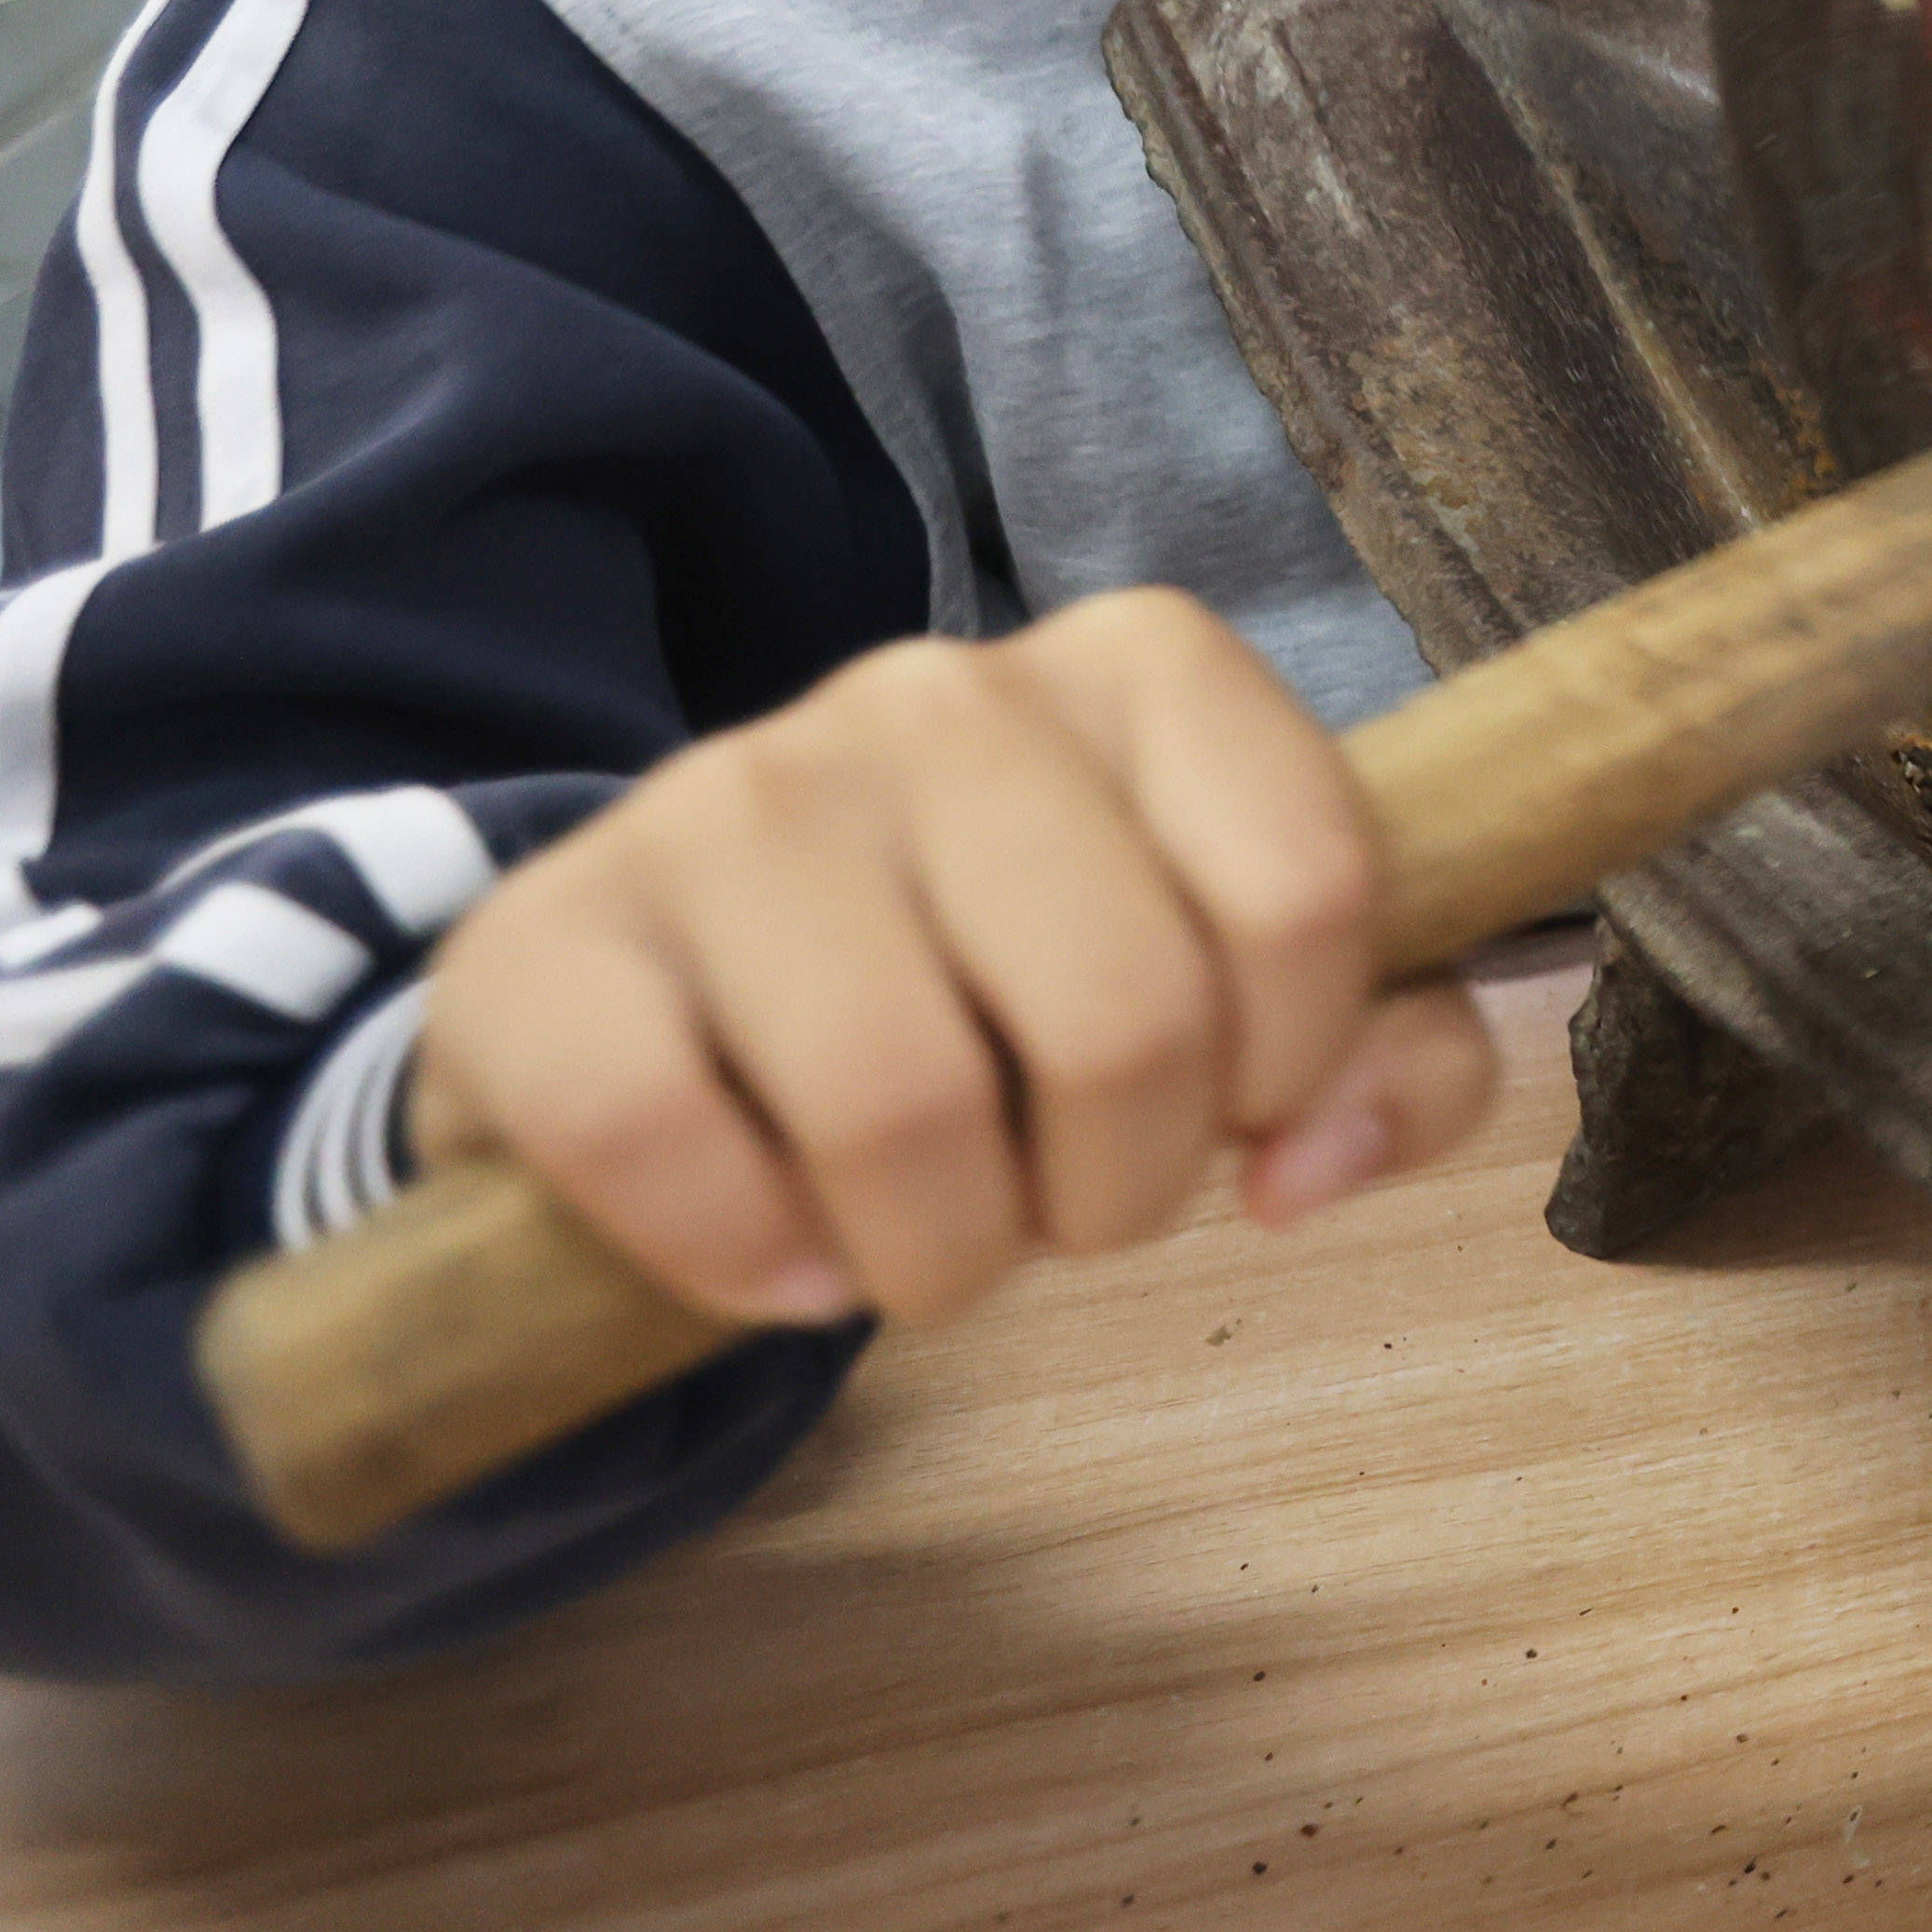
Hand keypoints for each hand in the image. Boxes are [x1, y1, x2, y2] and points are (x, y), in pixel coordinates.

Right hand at [409, 588, 1495, 1334]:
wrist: (684, 1010)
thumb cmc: (1007, 996)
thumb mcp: (1234, 996)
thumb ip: (1384, 1061)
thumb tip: (1308, 1164)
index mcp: (1141, 670)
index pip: (1307, 890)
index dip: (1286, 1062)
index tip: (1224, 1106)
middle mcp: (939, 691)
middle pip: (1124, 1022)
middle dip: (1115, 1191)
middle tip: (1054, 1204)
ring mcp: (730, 796)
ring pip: (901, 1103)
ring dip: (940, 1253)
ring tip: (921, 1234)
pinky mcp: (547, 944)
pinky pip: (662, 1144)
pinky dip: (745, 1260)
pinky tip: (776, 1254)